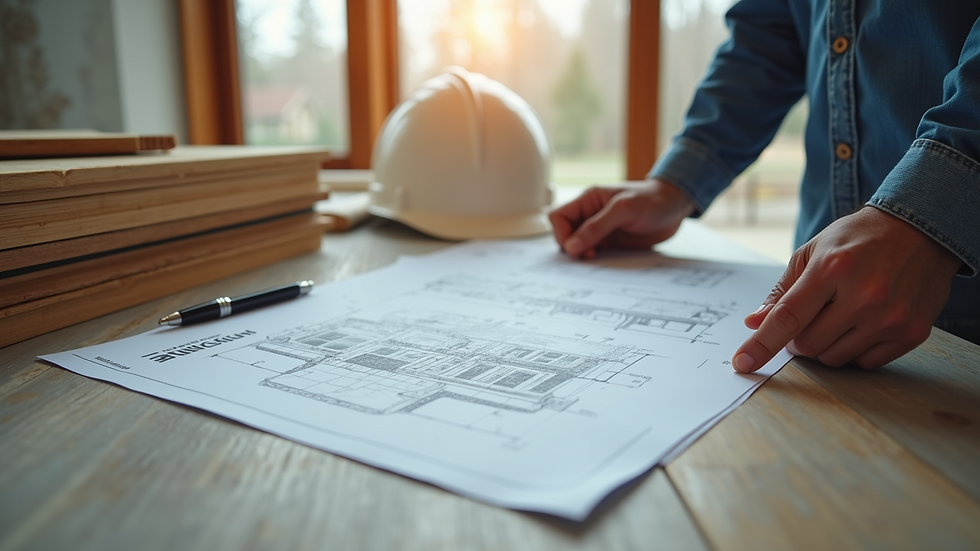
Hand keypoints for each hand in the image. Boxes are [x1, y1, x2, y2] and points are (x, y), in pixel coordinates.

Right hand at [548, 179, 696, 258]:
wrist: (677, 207)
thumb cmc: (653, 200)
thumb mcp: (624, 210)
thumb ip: (596, 227)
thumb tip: (571, 247)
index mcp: (589, 200)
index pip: (558, 216)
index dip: (562, 234)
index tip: (575, 248)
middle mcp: (591, 214)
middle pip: (564, 233)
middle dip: (571, 247)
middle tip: (589, 255)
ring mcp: (601, 229)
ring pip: (578, 246)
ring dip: (583, 255)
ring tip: (598, 257)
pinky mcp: (611, 242)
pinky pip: (594, 253)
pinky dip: (595, 260)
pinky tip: (607, 260)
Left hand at [733, 206, 961, 371]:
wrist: (922, 229)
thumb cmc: (860, 239)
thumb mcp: (813, 251)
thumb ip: (783, 291)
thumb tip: (754, 322)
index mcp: (834, 268)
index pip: (788, 318)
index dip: (761, 344)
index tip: (742, 362)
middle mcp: (865, 295)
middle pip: (808, 344)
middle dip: (798, 338)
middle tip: (810, 316)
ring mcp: (891, 317)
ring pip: (835, 359)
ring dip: (826, 345)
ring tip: (839, 315)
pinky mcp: (912, 333)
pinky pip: (866, 363)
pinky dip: (855, 350)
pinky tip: (863, 323)